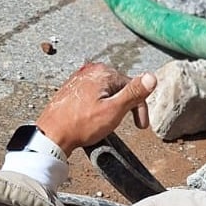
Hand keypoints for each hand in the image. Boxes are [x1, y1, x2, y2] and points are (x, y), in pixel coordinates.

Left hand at [36, 63, 156, 152]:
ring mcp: (80, 78)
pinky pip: (94, 95)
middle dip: (125, 106)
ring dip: (113, 107)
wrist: (53, 134)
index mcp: (103, 72)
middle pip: (120, 88)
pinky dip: (99, 106)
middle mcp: (91, 71)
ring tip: (107, 123)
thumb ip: (134, 93)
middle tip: (125, 124)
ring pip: (107, 92)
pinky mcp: (73, 88)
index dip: (140, 108)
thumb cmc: (81, 125)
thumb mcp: (114, 110)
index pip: (132, 87)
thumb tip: (152, 77)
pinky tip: (94, 119)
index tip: (140, 126)